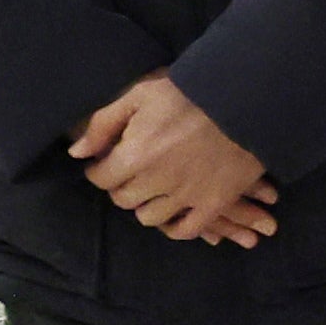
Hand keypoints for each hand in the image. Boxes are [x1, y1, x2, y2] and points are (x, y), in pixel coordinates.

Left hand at [72, 75, 275, 246]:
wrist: (247, 101)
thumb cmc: (190, 94)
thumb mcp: (140, 96)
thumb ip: (104, 124)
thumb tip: (78, 153)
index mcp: (135, 155)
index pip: (101, 178)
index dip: (101, 170)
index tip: (109, 162)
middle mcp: (157, 181)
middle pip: (124, 199)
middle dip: (123, 186)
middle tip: (133, 173)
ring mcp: (187, 195)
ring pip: (150, 217)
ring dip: (147, 205)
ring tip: (154, 190)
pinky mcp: (214, 203)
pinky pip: (186, 230)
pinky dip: (175, 227)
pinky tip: (174, 214)